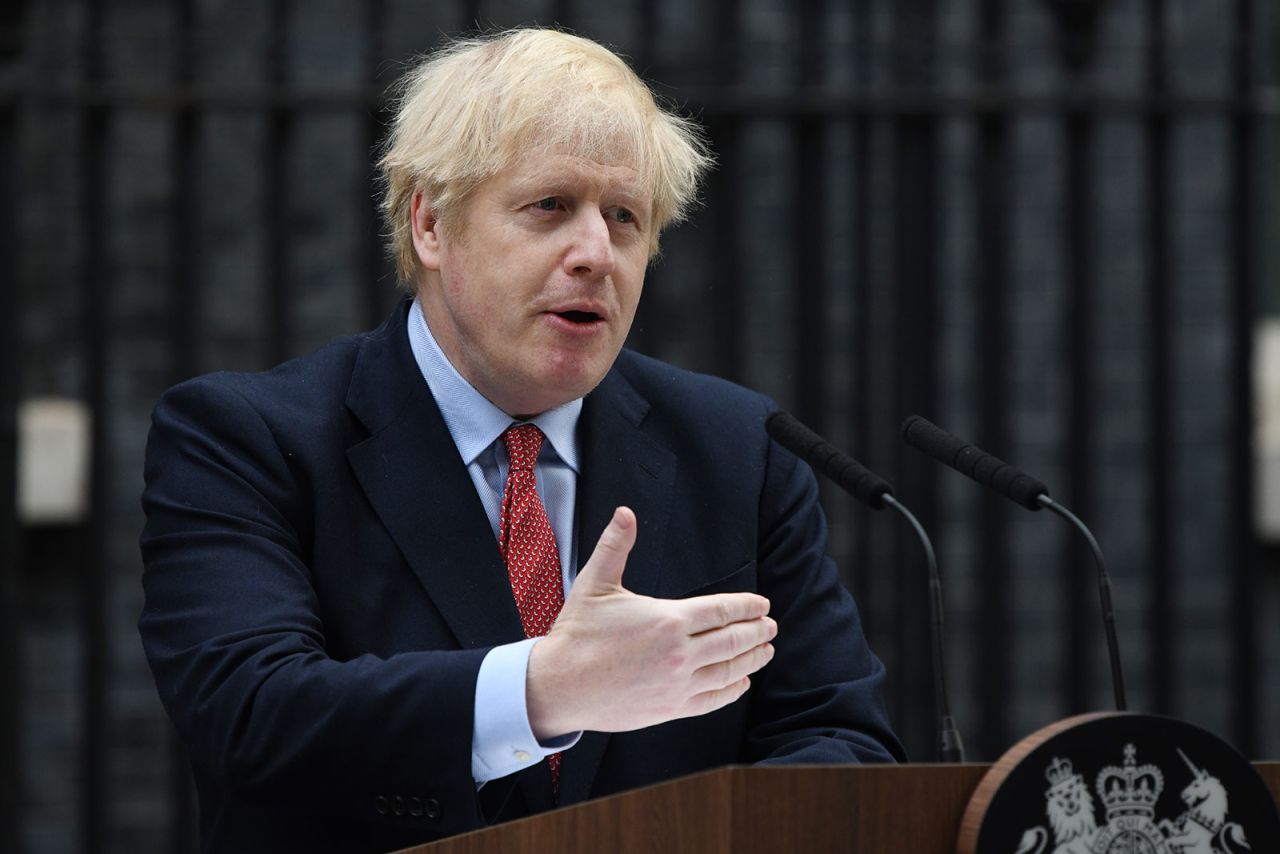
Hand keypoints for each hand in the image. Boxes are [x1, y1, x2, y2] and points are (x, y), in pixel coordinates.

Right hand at [525, 506, 775, 738]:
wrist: (559, 685)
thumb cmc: (577, 634)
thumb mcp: (595, 584)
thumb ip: (616, 546)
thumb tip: (624, 512)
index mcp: (668, 620)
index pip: (721, 611)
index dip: (746, 607)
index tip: (762, 605)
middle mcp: (680, 654)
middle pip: (733, 640)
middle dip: (757, 631)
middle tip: (771, 626)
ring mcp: (678, 684)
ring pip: (729, 670)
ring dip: (752, 659)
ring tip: (765, 650)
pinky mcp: (671, 709)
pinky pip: (713, 699)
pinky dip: (733, 689)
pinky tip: (741, 682)